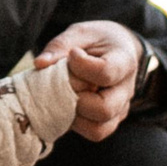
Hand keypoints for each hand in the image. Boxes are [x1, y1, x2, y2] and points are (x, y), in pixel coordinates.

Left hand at [38, 20, 145, 142]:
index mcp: (124, 61)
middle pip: (105, 108)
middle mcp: (126, 89)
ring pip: (99, 129)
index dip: (82, 67)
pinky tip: (68, 106)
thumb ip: (61, 45)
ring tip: (65, 97)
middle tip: (66, 83)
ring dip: (74, 116)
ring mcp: (120, 109)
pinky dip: (76, 124)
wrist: (117, 50)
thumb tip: (40, 64)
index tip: (73, 54)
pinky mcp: (111, 121)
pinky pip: (94, 132)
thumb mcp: (81, 33)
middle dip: (76, 99)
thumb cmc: (97, 41)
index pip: (106, 72)